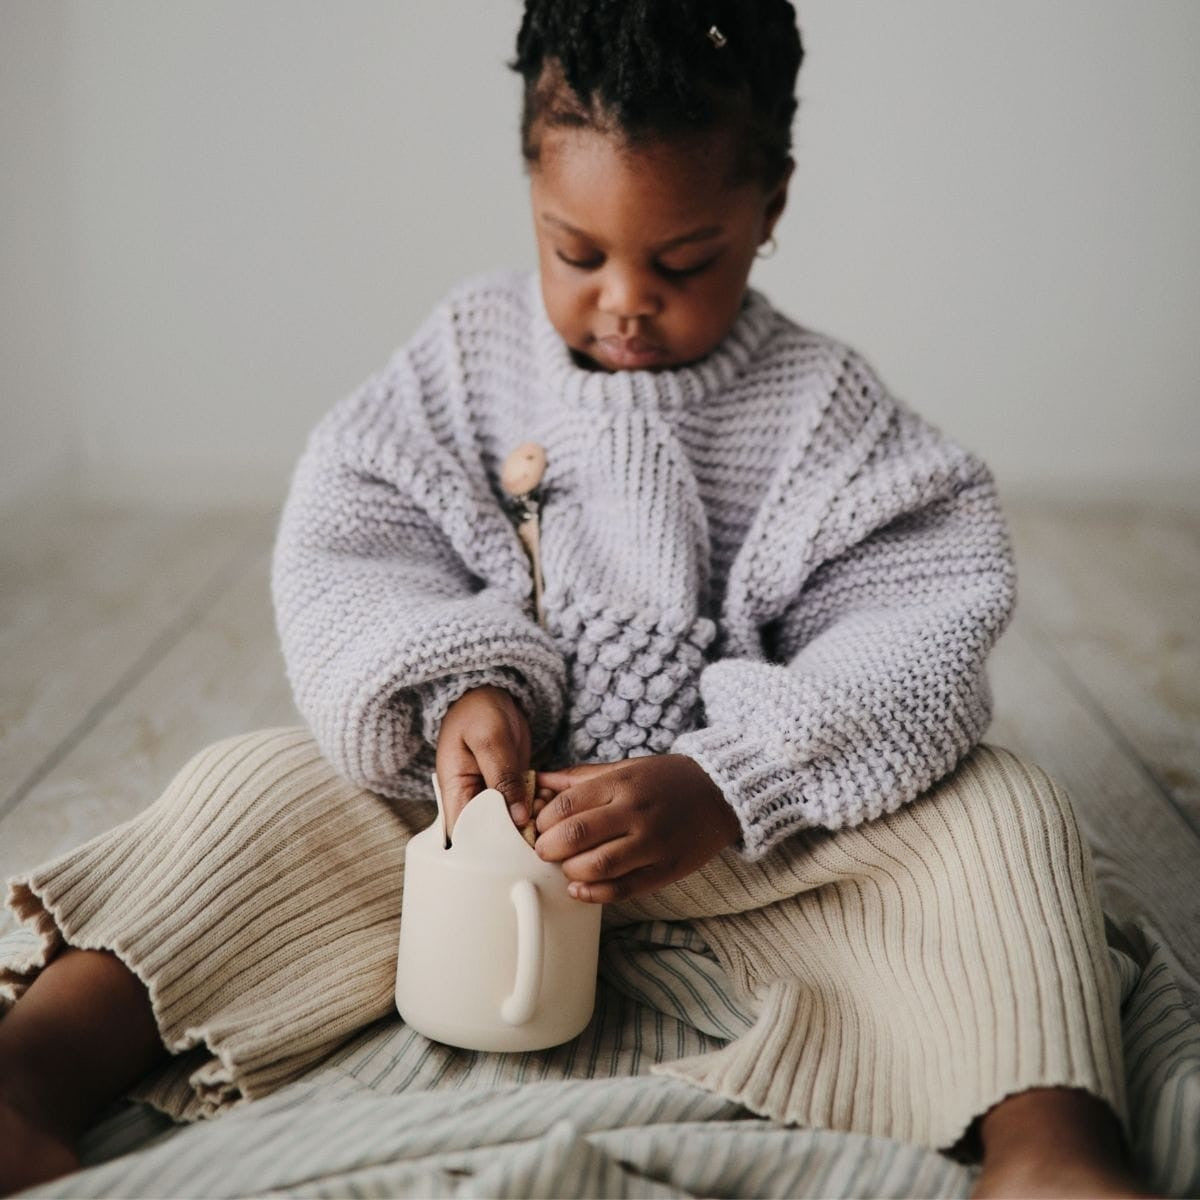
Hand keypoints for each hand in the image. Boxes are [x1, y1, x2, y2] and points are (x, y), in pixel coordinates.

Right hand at [435, 686, 531, 836]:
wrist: (490, 696)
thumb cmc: (479, 712)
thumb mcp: (490, 740)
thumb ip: (502, 777)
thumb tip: (518, 817)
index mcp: (455, 794)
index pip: (466, 837)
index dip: (490, 848)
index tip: (518, 843)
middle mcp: (471, 803)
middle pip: (490, 837)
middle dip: (516, 836)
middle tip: (539, 824)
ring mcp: (492, 799)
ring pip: (510, 826)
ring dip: (530, 823)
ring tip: (546, 808)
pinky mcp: (510, 792)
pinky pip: (524, 810)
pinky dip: (537, 808)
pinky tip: (548, 798)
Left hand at [532, 754, 740, 903]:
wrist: (719, 794)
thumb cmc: (664, 779)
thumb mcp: (623, 768)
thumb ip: (579, 778)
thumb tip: (537, 781)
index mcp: (621, 783)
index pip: (567, 805)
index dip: (543, 821)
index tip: (539, 827)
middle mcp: (635, 812)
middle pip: (576, 835)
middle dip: (549, 848)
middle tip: (545, 851)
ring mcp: (652, 843)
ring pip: (597, 866)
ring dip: (571, 871)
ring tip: (567, 867)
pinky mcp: (665, 869)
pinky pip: (623, 889)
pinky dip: (594, 894)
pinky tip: (580, 889)